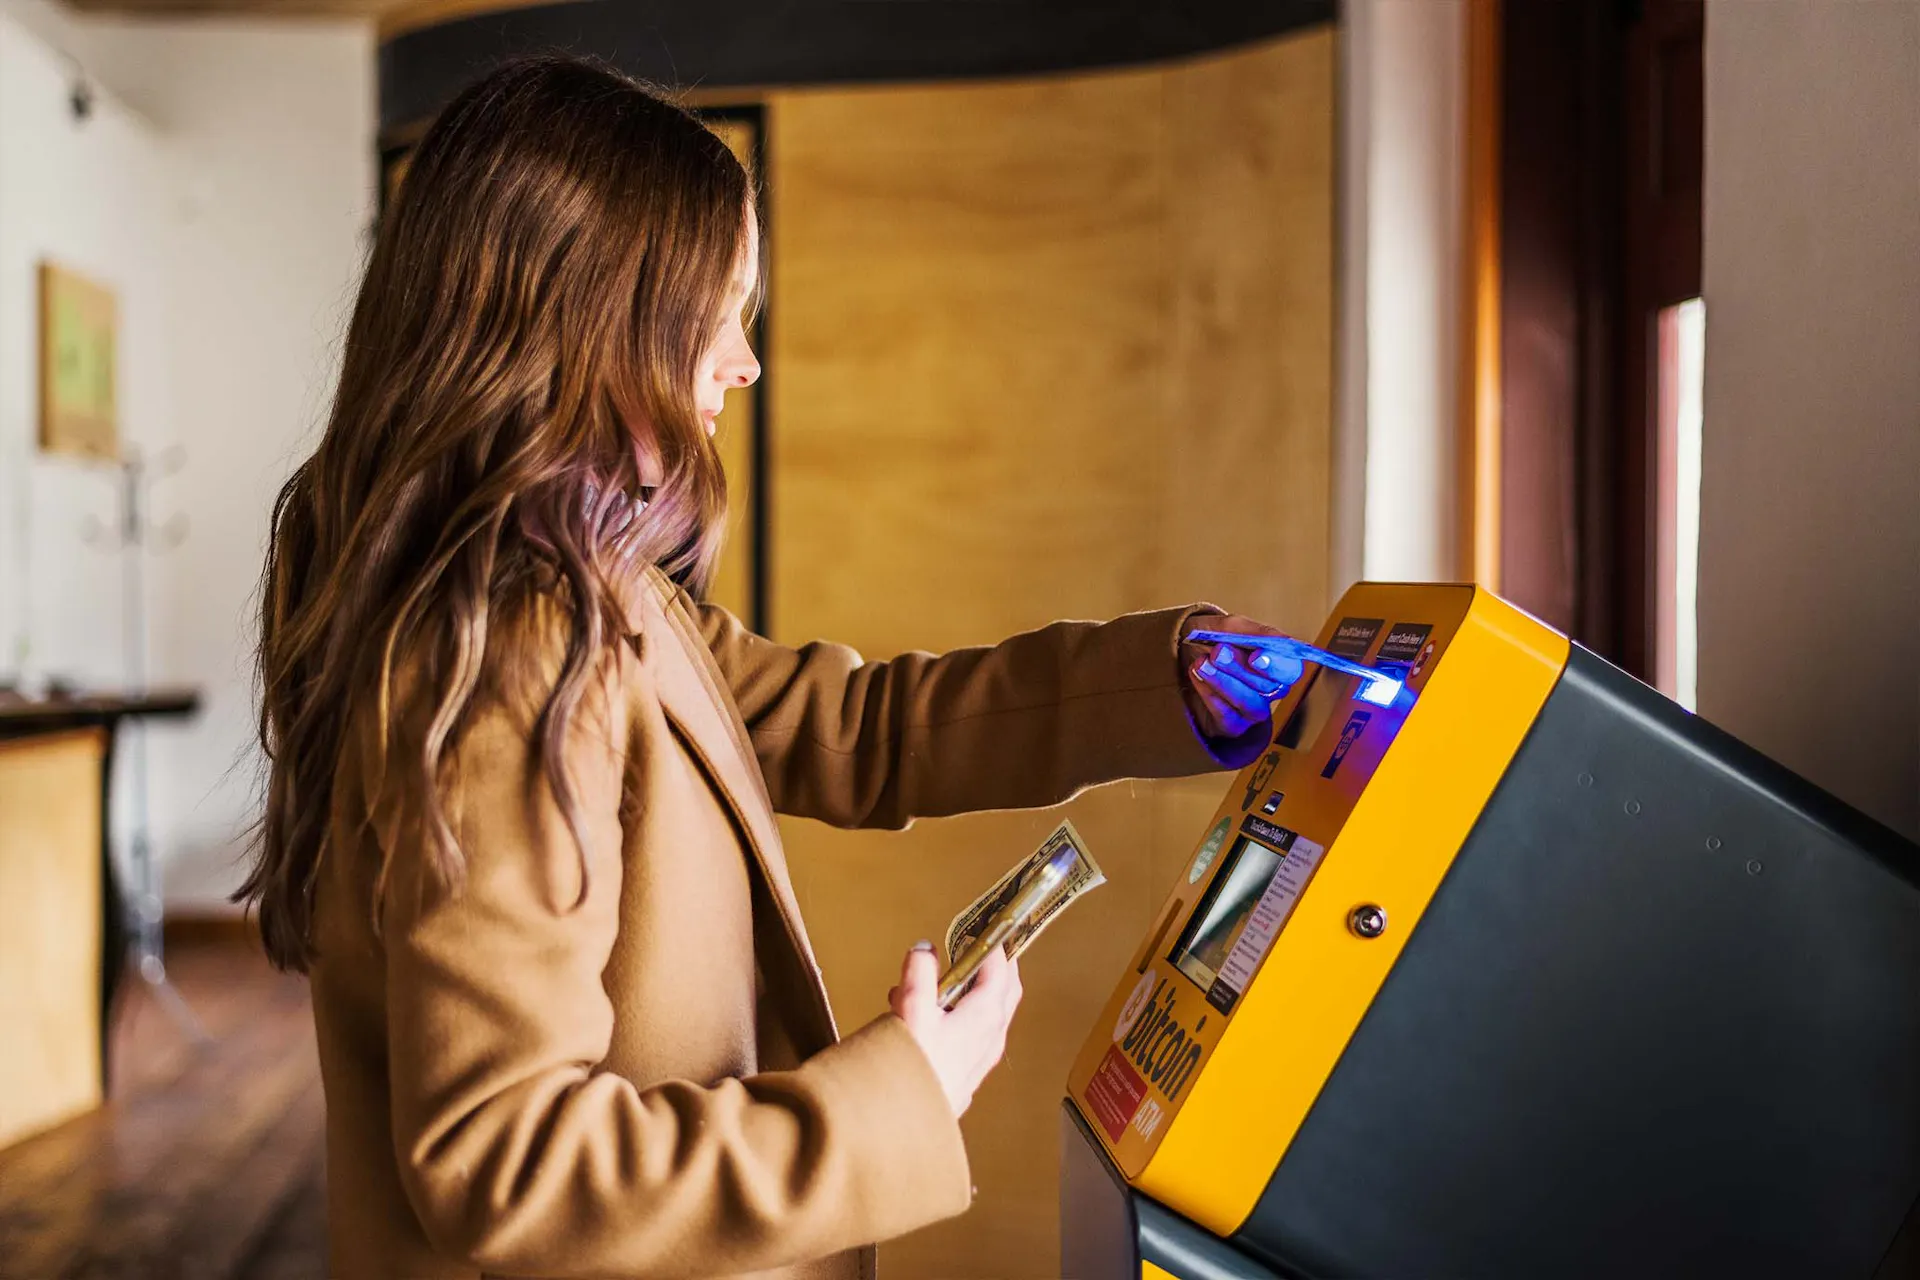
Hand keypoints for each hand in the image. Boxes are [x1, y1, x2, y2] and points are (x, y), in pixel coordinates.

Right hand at [889, 941, 1022, 1117]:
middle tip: (980, 950)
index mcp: (985, 1015)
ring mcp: (982, 1058)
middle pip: (1004, 993)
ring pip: (988, 1016)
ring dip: (969, 994)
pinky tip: (926, 1022)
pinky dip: (959, 1018)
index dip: (994, 946)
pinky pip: (973, 1036)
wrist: (905, 1122)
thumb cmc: (912, 1067)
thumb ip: (919, 972)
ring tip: (932, 985)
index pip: (1000, 970)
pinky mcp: (967, 1074)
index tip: (984, 929)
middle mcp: (991, 1037)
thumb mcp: (911, 1009)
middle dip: (994, 968)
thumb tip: (924, 948)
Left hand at [1178, 614, 1302, 740]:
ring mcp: (1252, 710)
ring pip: (1249, 703)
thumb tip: (1281, 640)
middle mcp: (1270, 688)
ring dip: (1224, 682)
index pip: (1291, 669)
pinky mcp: (1232, 725)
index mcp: (1276, 663)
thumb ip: (1254, 632)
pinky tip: (1196, 676)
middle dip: (1241, 668)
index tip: (1256, 657)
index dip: (1276, 665)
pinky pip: (1227, 716)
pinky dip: (1209, 694)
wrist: (1180, 652)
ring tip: (1201, 663)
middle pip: (1268, 686)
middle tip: (1219, 651)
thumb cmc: (1212, 639)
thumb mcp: (1229, 626)